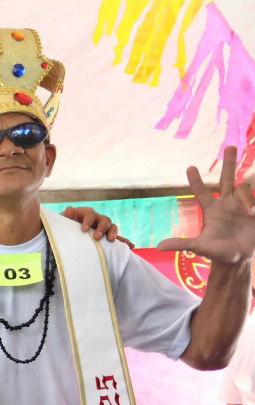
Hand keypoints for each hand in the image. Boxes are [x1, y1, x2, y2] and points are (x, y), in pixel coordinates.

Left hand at [60, 206, 129, 246]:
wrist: (71, 230)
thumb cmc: (67, 225)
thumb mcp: (65, 220)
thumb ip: (66, 216)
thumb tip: (68, 209)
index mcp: (87, 213)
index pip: (90, 214)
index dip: (87, 221)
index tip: (83, 229)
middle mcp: (98, 219)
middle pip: (104, 220)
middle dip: (102, 228)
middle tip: (96, 237)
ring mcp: (104, 227)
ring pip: (113, 227)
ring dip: (113, 233)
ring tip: (111, 240)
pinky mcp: (108, 236)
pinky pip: (119, 238)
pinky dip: (124, 241)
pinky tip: (131, 246)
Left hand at [158, 146, 254, 265]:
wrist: (238, 259)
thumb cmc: (217, 253)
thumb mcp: (199, 247)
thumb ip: (182, 245)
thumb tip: (159, 247)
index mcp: (212, 210)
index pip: (202, 192)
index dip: (196, 181)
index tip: (190, 167)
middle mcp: (226, 204)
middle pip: (227, 179)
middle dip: (229, 163)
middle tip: (231, 146)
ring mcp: (242, 207)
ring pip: (244, 189)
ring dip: (248, 193)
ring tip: (248, 210)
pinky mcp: (254, 212)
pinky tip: (253, 212)